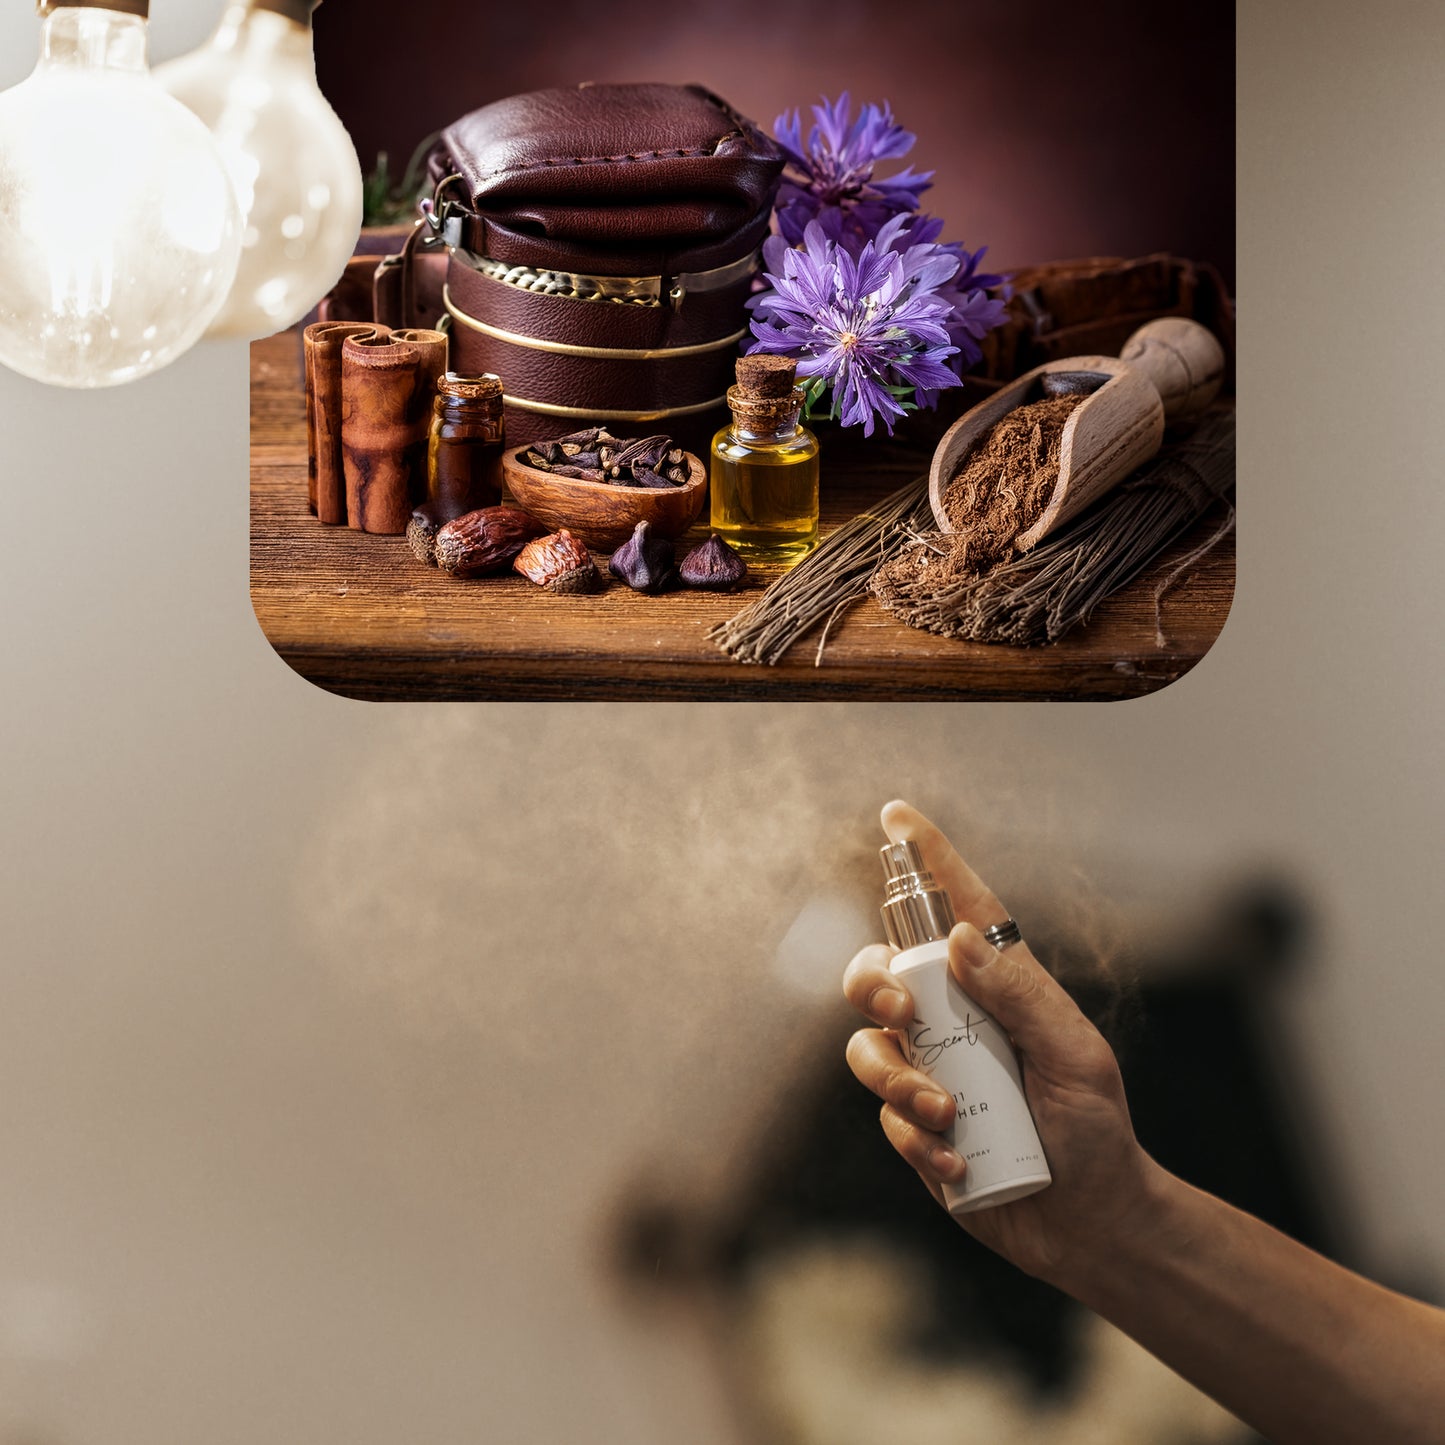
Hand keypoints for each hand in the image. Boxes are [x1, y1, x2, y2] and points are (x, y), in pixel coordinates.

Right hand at [843, 800, 1163, 1286]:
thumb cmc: (1096, 1129)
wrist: (1090, 1223)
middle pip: (879, 970)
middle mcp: (953, 1019)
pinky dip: (919, 1139)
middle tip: (900, 1009)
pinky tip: (960, 1162)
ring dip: (900, 1079)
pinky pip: (886, 1117)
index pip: (957, 909)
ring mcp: (930, 1071)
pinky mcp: (915, 1126)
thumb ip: (1021, 994)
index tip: (897, 815)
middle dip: (872, 981)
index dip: (927, 859)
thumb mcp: (1074, 1054)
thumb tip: (961, 938)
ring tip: (947, 1115)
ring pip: (869, 1048)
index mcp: (998, 986)